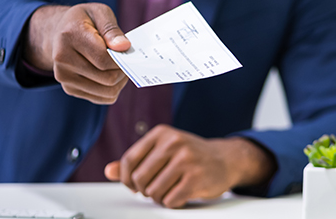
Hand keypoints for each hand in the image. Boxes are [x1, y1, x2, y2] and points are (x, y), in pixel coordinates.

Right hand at [24, 3, 130, 103]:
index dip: (122, 59)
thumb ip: (112, 29)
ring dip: (120, 82)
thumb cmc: (84, 21)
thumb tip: (123, 47)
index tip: (128, 51)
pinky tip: (112, 75)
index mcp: (70, 37)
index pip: (104, 60)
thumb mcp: (99, 13)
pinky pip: (101, 98)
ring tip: (120, 67)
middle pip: (106, 78)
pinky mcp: (69, 88)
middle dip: (123, 71)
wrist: (59, 32)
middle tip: (127, 60)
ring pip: (106, 91)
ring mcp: (64, 77)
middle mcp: (62, 60)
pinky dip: (112, 90)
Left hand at [104, 125, 274, 207]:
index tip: (133, 184)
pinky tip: (180, 194)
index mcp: (162, 133)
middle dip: (145, 189)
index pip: (129, 160)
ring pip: (154, 191)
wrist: (225, 159)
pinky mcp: (196, 178)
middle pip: (140, 178)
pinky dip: (172, 202)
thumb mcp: (163, 150)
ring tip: (169, 190)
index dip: (127, 178)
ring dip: (159, 197)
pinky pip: (170, 200)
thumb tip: (110, 171)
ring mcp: (186, 160)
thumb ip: (137, 160)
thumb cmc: (191, 155)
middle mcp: (174, 143)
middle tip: (155, 188)